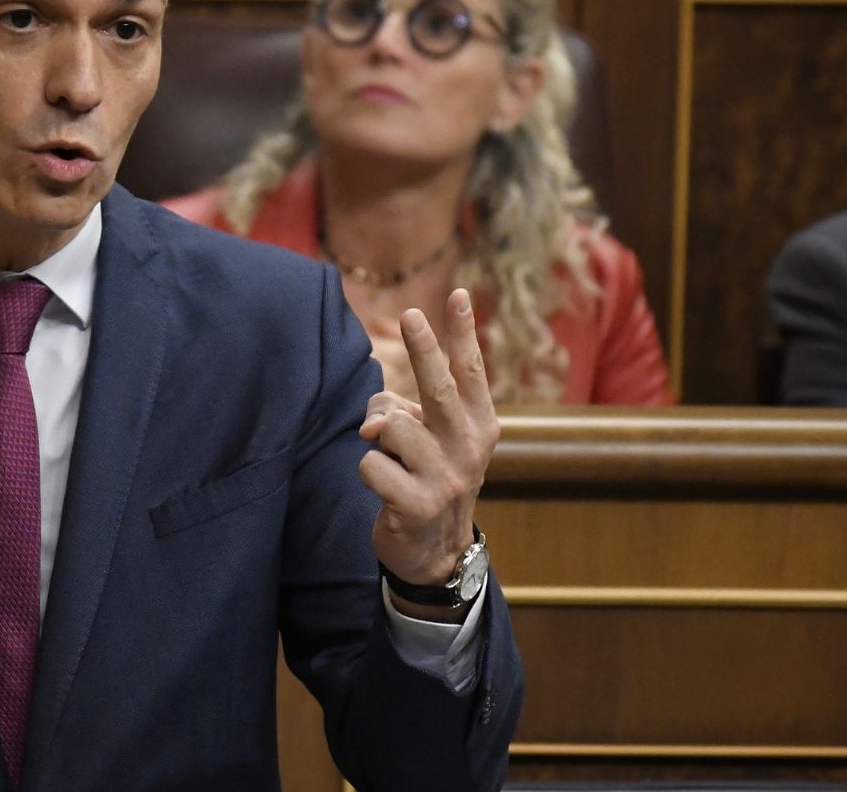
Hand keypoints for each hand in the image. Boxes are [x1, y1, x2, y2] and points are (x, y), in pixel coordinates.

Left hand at [357, 288, 497, 621]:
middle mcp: (469, 447)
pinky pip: (370, 464)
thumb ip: (402, 414)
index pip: (471, 371)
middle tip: (410, 315)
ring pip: (391, 428)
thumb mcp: (429, 441)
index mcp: (479, 424)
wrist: (436, 552)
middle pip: (439, 389)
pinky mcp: (417, 505)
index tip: (457, 294)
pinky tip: (384, 488)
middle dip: (423, 349)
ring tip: (392, 461)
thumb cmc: (427, 477)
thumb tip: (373, 426)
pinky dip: (367, 470)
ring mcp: (446, 478)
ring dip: (377, 439)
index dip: (463, 332)